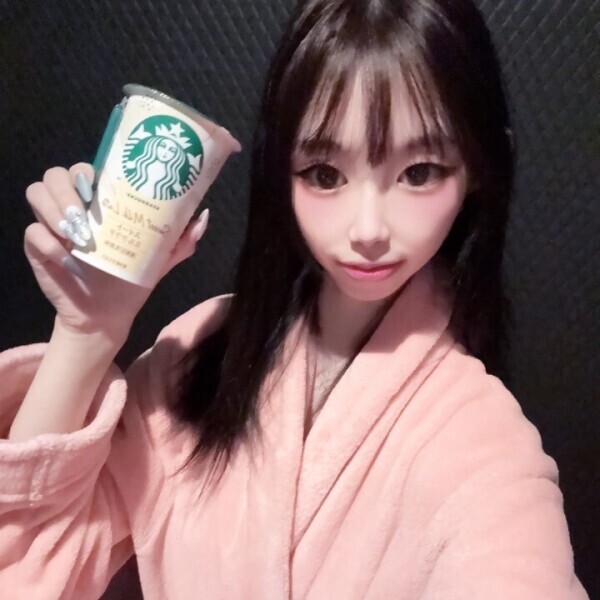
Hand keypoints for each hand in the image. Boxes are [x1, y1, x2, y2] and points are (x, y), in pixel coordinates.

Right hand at [24, 163, 208, 345]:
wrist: (107, 315)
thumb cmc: (131, 281)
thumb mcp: (161, 260)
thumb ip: (182, 240)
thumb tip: (203, 215)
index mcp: (101, 204)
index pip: (86, 169)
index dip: (88, 170)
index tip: (99, 184)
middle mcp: (74, 209)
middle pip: (56, 174)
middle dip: (68, 189)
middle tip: (86, 213)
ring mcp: (53, 226)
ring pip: (37, 192)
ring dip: (54, 207)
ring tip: (77, 234)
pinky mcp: (37, 247)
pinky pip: (31, 231)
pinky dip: (47, 241)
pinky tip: (67, 257)